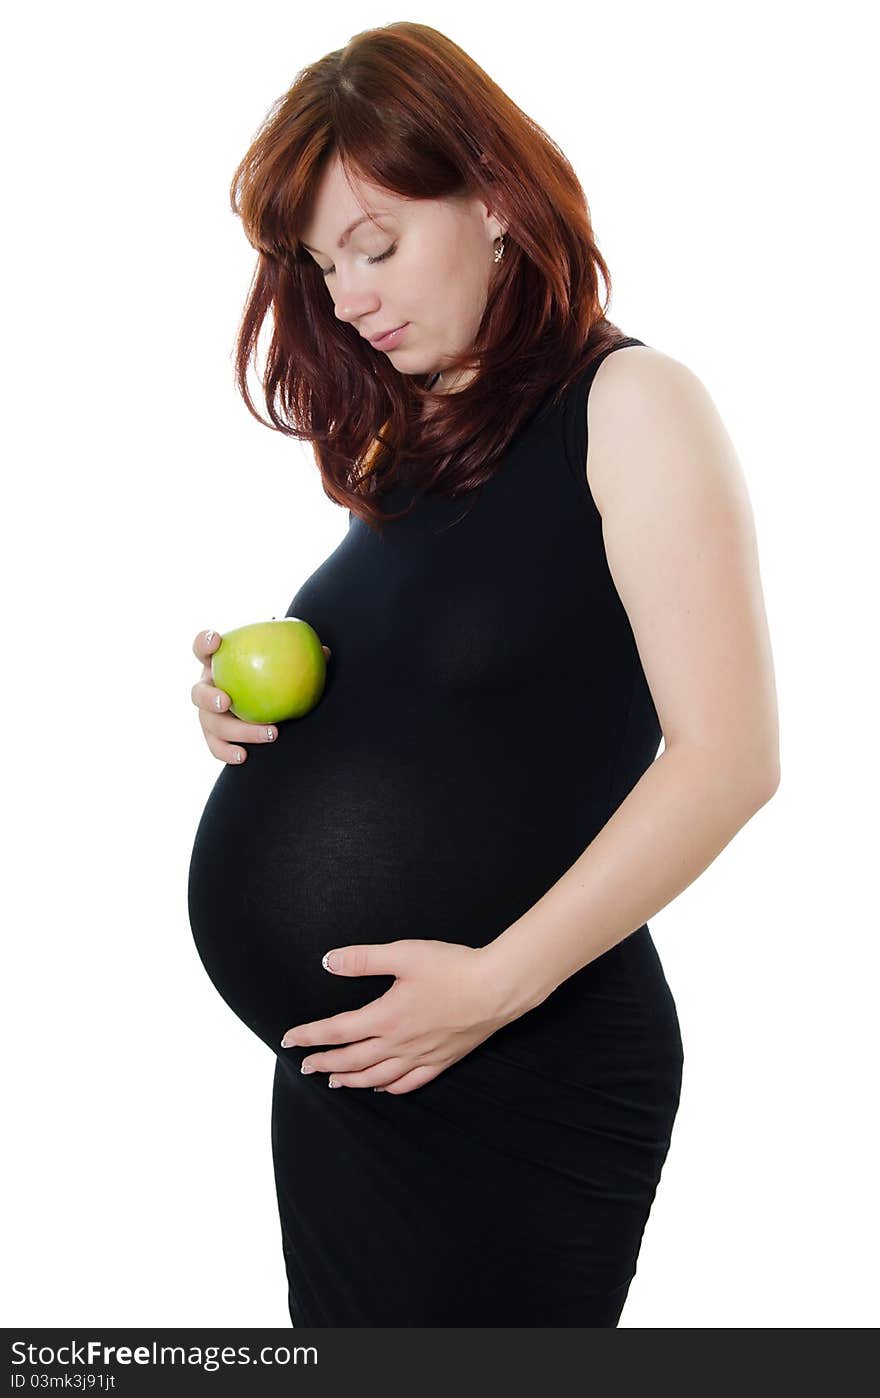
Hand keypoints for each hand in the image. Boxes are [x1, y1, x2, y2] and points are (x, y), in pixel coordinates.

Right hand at [190, 627, 331, 763]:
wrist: (270, 704)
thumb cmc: (275, 675)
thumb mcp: (286, 662)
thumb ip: (300, 655)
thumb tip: (325, 653)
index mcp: (219, 662)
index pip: (203, 647)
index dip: (204, 642)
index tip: (216, 641)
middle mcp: (208, 687)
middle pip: (198, 693)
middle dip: (209, 697)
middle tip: (227, 702)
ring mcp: (208, 713)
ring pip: (210, 724)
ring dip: (236, 730)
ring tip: (269, 733)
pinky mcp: (214, 736)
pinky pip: (216, 746)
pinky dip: (227, 752)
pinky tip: (244, 756)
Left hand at [280, 940, 508, 1094]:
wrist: (496, 988)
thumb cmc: (452, 968)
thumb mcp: (403, 954)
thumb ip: (363, 959)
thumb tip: (329, 961)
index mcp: (385, 1017)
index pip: (336, 1031)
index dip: (309, 1036)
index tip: (289, 1039)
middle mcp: (398, 1043)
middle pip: (351, 1060)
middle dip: (324, 1063)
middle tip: (304, 1066)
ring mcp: (420, 1056)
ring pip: (376, 1077)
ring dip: (351, 1080)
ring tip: (334, 1081)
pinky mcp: (441, 1060)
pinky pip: (409, 1084)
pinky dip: (389, 1088)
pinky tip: (381, 1087)